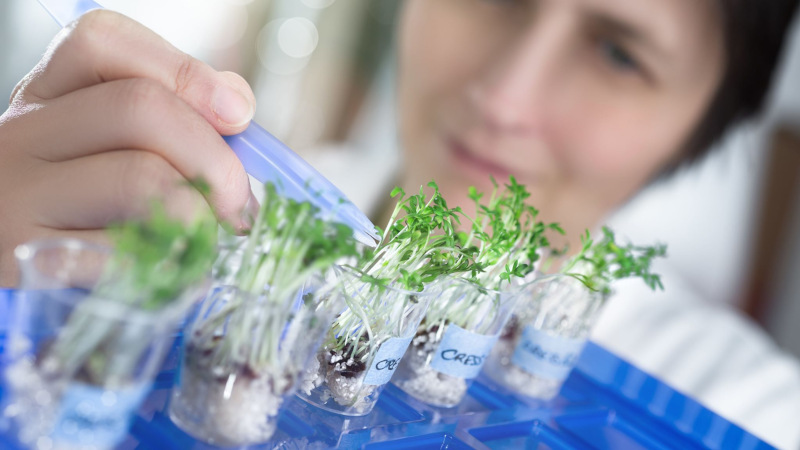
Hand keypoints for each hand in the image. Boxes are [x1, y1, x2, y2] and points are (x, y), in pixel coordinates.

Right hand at [0, 10, 258, 285]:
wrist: (11, 254)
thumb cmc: (79, 200)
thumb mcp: (106, 142)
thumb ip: (172, 111)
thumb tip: (236, 104)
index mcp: (46, 93)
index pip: (102, 41)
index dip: (184, 70)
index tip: (237, 114)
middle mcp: (23, 133)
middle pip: (139, 108)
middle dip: (214, 156)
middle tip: (238, 201)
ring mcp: (20, 196)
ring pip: (139, 179)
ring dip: (199, 213)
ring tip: (210, 236)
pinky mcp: (31, 259)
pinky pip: (126, 252)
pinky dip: (171, 263)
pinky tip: (182, 270)